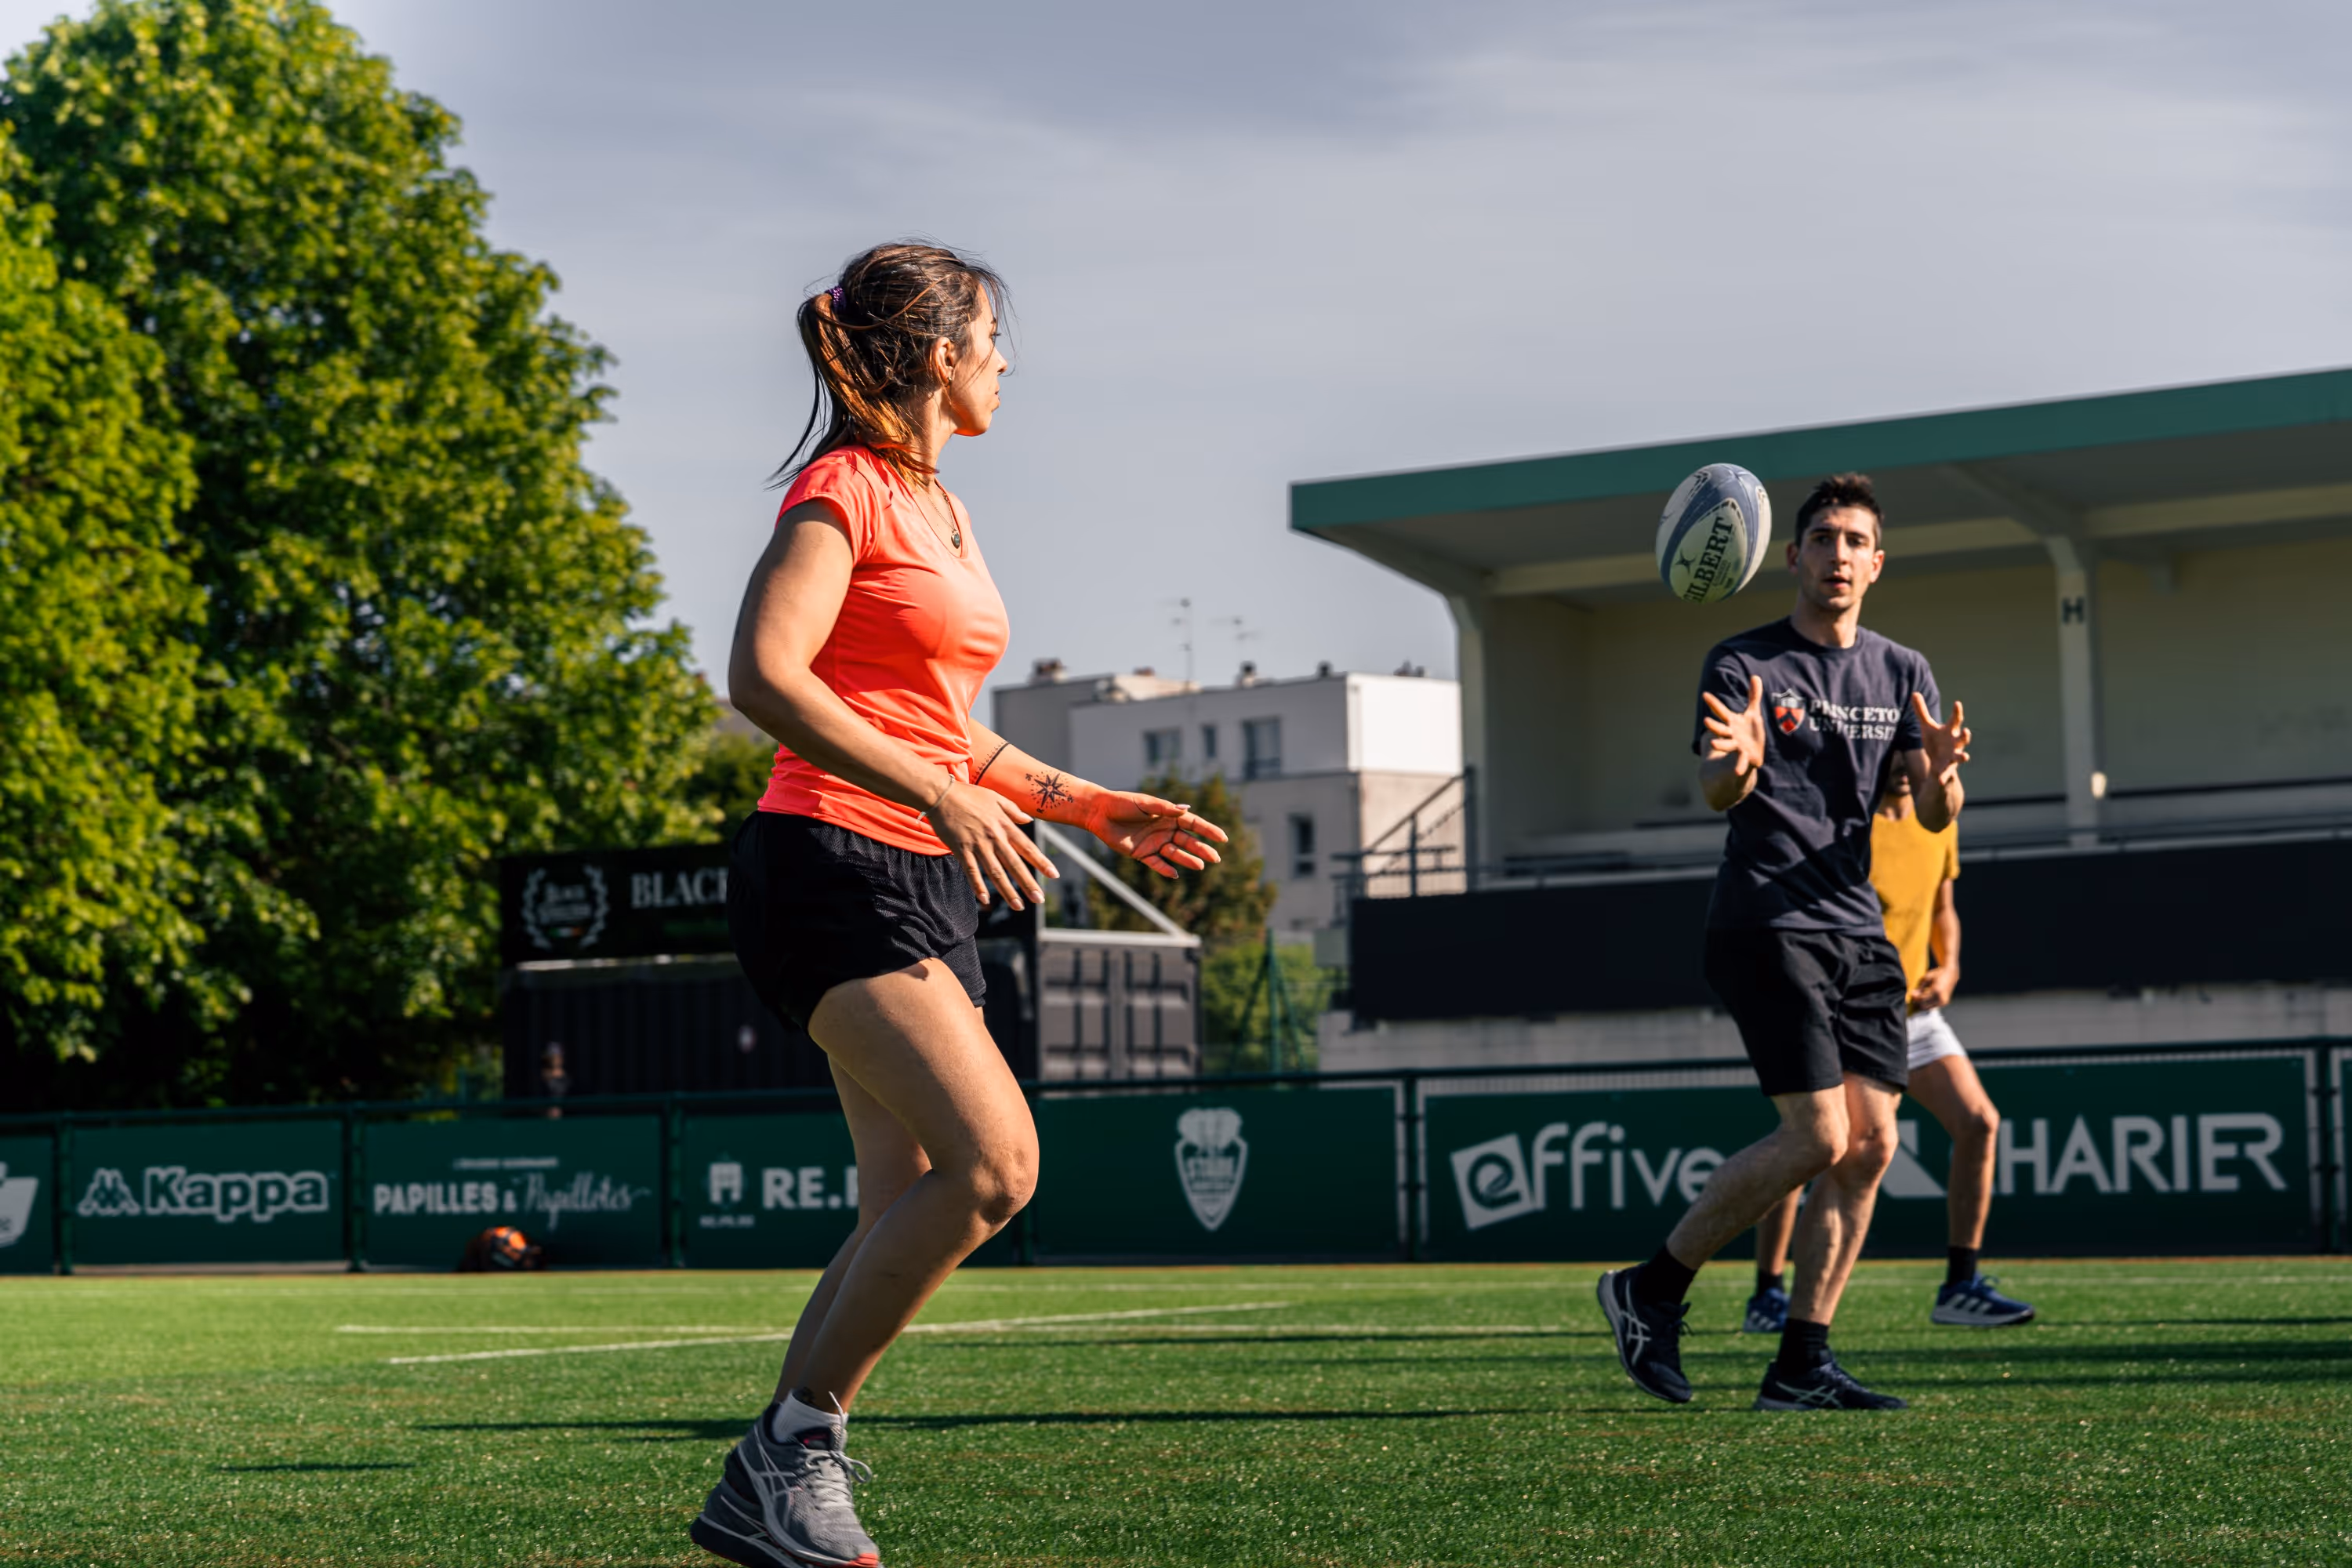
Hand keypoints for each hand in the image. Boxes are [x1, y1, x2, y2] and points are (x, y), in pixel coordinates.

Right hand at [925, 781, 1058, 908]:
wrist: (942, 794)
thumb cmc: (969, 795)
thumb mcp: (996, 797)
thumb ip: (1013, 810)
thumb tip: (1029, 820)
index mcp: (1004, 825)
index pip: (1027, 847)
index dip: (1041, 862)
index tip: (1053, 875)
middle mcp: (994, 837)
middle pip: (1014, 864)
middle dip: (1028, 883)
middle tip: (1039, 899)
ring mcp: (977, 844)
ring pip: (995, 872)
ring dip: (1007, 891)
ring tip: (1018, 906)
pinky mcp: (961, 849)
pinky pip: (971, 871)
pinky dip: (978, 886)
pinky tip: (985, 899)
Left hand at [1082, 792, 1229, 879]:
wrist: (1100, 813)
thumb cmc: (1123, 803)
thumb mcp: (1145, 803)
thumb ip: (1164, 808)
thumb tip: (1186, 810)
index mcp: (1168, 815)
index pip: (1193, 824)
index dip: (1208, 831)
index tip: (1223, 838)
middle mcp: (1164, 830)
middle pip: (1188, 841)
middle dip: (1202, 849)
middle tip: (1216, 858)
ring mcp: (1154, 843)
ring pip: (1175, 854)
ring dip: (1187, 860)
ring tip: (1200, 866)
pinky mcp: (1142, 854)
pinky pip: (1157, 863)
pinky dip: (1165, 869)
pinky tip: (1175, 874)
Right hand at [1701, 675, 1767, 777]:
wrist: (1752, 753)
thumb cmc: (1750, 731)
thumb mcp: (1753, 713)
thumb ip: (1753, 695)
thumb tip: (1755, 676)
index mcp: (1732, 722)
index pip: (1722, 711)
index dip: (1714, 704)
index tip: (1705, 694)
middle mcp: (1731, 734)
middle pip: (1721, 729)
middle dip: (1714, 726)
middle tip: (1706, 721)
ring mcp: (1736, 746)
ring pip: (1727, 745)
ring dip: (1720, 744)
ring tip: (1714, 744)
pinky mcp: (1745, 756)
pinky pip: (1741, 761)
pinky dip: (1739, 766)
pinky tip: (1737, 772)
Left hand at [1910, 966, 1955, 1011]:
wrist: (1951, 974)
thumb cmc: (1938, 974)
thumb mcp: (1927, 977)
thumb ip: (1920, 987)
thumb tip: (1914, 995)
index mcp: (1937, 991)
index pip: (1922, 998)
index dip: (1915, 997)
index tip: (1911, 993)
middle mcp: (1941, 998)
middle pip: (1924, 1005)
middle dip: (1918, 1001)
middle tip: (1914, 995)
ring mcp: (1943, 1002)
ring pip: (1928, 1007)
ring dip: (1922, 1003)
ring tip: (1919, 996)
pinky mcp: (1944, 1003)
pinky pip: (1932, 1006)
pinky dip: (1927, 1003)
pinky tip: (1925, 997)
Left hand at [1913, 693, 1969, 786]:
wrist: (1936, 762)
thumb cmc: (1935, 740)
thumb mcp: (1926, 726)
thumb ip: (1921, 711)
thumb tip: (1914, 692)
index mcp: (1950, 731)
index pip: (1955, 720)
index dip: (1957, 712)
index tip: (1957, 703)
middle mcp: (1955, 743)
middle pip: (1963, 738)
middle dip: (1965, 735)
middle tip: (1966, 731)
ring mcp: (1953, 756)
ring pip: (1961, 756)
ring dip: (1963, 756)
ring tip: (1965, 757)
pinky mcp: (1947, 769)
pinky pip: (1946, 774)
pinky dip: (1944, 777)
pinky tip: (1940, 781)